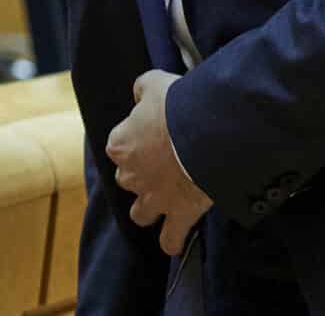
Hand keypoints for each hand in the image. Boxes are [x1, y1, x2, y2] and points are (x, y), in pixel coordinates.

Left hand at [105, 70, 211, 256]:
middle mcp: (131, 175)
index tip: (154, 135)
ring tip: (163, 202)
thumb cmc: (178, 106)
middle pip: (128, 179)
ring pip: (141, 213)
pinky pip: (169, 239)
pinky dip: (172, 241)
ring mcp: (153, 199)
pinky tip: (176, 239)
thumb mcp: (155, 84)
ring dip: (149, 209)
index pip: (120, 146)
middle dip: (141, 175)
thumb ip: (142, 89)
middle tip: (163, 164)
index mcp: (120, 144)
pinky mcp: (177, 215)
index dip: (137, 141)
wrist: (205, 132)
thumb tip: (139, 94)